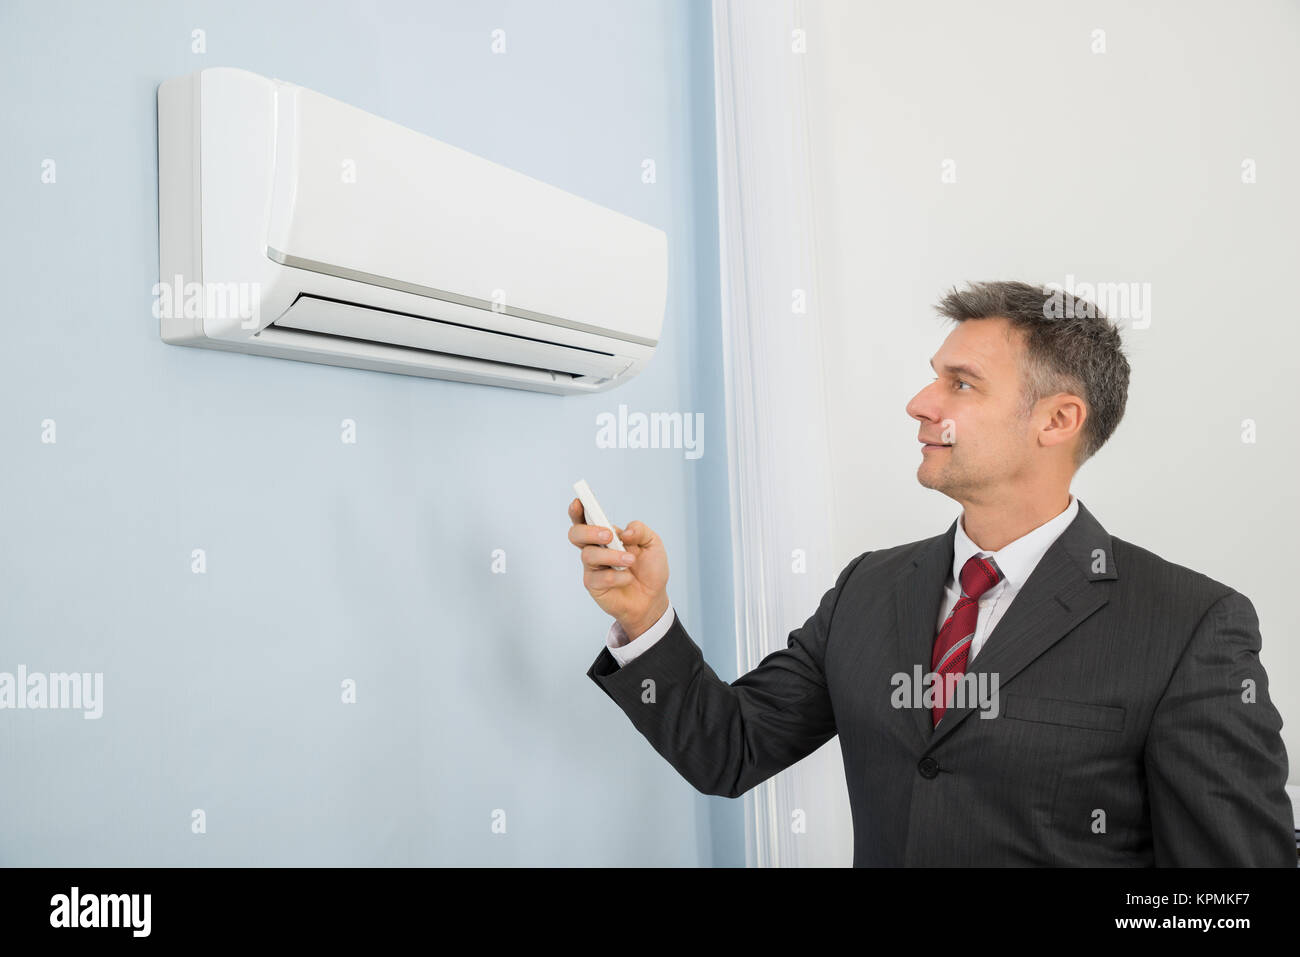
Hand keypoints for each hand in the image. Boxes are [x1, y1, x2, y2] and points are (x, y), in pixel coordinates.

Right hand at [568, 498, 669, 638]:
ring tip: (630, 560)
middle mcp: (595, 548)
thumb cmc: (650, 569)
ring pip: (589, 555)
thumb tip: (624, 532)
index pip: (585, 518)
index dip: (578, 509)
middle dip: (589, 531)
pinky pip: (600, 577)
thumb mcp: (653, 543)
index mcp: (605, 534)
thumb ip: (640, 530)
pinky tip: (628, 579)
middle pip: (576, 534)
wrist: (653, 598)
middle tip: (608, 536)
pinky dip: (617, 577)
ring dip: (612, 556)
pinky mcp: (594, 585)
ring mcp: (592, 567)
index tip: (579, 501)